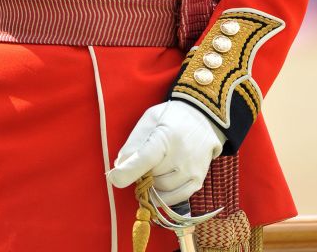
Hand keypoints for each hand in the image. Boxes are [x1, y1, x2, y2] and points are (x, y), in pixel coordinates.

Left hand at [107, 100, 225, 205]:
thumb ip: (134, 142)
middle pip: (150, 177)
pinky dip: (163, 195)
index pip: (144, 158)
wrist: (202, 118)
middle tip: (145, 160)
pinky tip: (161, 182)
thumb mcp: (149, 120)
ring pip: (161, 190)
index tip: (114, 178)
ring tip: (157, 167)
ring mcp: (191, 170)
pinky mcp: (198, 180)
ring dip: (153, 183)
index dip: (127, 171)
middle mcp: (180, 154)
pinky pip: (175, 199)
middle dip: (142, 172)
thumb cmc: (170, 117)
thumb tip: (120, 166)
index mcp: (165, 135)